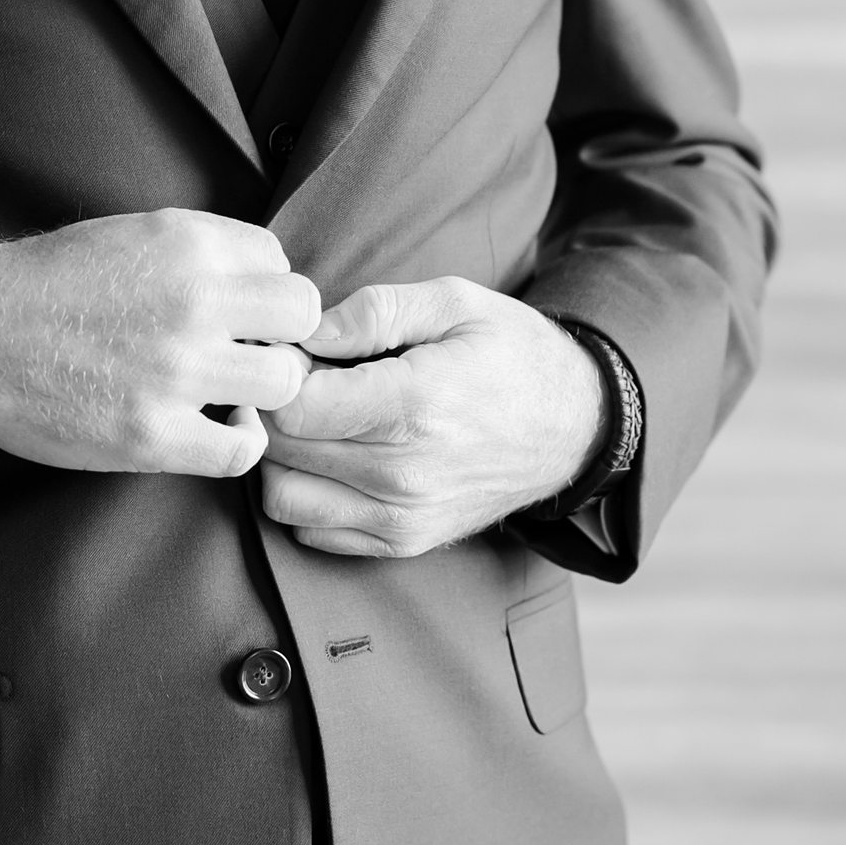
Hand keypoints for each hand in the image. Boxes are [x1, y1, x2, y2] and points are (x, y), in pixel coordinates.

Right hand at [0, 210, 323, 479]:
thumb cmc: (45, 283)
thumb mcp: (128, 232)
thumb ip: (198, 250)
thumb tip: (260, 279)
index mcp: (187, 243)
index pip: (279, 261)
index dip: (262, 290)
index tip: (238, 310)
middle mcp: (192, 301)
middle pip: (301, 316)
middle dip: (278, 334)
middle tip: (245, 350)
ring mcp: (175, 371)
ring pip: (284, 381)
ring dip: (262, 388)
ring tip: (228, 389)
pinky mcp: (152, 433)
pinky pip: (242, 449)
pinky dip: (239, 441)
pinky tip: (215, 427)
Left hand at [258, 278, 605, 558]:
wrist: (573, 427)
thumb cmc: (511, 354)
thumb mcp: (455, 301)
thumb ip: (374, 310)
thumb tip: (307, 330)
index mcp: (414, 406)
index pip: (294, 409)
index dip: (278, 375)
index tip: (296, 354)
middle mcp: (403, 474)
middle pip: (281, 451)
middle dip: (272, 411)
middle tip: (301, 381)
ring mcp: (402, 518)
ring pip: (283, 498)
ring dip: (280, 457)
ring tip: (312, 420)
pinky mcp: (401, 543)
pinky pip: (311, 531)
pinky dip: (304, 495)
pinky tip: (331, 456)